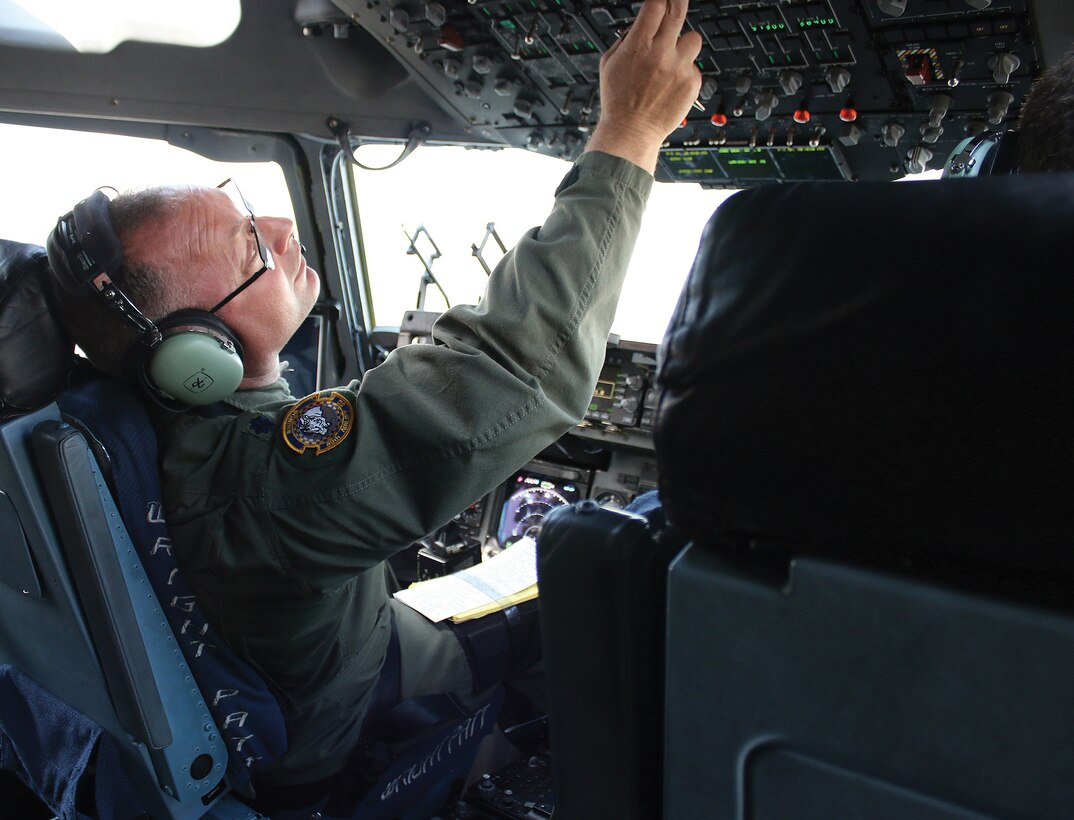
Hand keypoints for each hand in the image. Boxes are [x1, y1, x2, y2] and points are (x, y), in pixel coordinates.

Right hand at [586, 0, 702, 172]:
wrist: (631, 132)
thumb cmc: (618, 101)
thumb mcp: (609, 64)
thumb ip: (626, 39)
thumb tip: (640, 25)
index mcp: (638, 45)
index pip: (655, 5)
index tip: (662, 0)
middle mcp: (661, 53)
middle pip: (678, 11)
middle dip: (678, 2)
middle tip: (677, 2)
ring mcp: (679, 68)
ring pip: (693, 38)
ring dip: (684, 44)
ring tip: (672, 59)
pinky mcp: (692, 83)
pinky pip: (694, 66)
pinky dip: (684, 71)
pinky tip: (671, 84)